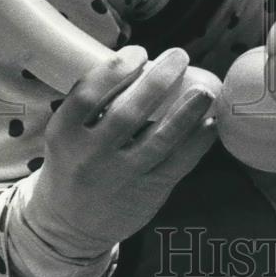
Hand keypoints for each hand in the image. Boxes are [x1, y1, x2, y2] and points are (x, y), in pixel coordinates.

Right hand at [22, 46, 217, 258]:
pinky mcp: (146, 192)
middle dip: (159, 80)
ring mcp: (120, 177)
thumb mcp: (68, 133)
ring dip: (186, 112)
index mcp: (65, 134)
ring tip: (205, 89)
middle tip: (180, 56)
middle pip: (128, 114)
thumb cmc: (75, 162)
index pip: (88, 95)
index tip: (140, 52)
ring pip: (159, 140)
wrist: (69, 225)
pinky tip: (210, 123)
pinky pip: (178, 163)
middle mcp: (90, 156)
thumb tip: (143, 59)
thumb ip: (95, 101)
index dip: (116, 69)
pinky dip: (198, 142)